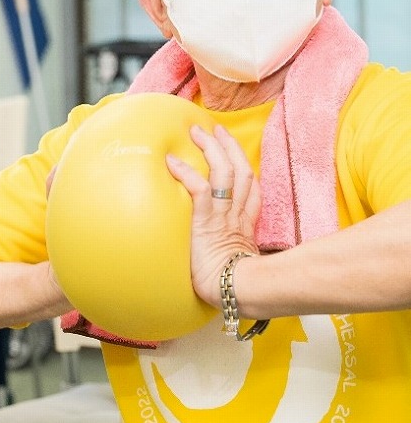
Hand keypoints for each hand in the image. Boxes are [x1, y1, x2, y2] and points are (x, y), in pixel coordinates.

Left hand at [165, 123, 262, 308]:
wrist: (236, 293)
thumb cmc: (233, 288)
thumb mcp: (231, 266)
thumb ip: (223, 256)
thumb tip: (208, 259)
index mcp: (245, 225)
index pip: (250, 189)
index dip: (243, 168)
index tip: (233, 152)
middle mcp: (237, 215)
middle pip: (242, 171)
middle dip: (229, 147)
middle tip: (215, 129)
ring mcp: (224, 215)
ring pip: (225, 172)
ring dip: (211, 148)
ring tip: (196, 132)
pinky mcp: (207, 221)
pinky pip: (200, 189)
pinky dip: (186, 173)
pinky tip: (171, 161)